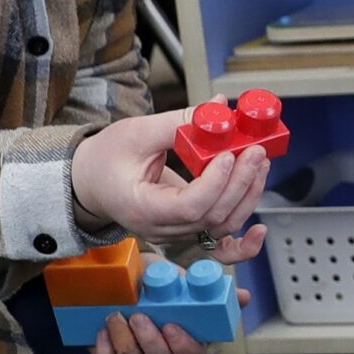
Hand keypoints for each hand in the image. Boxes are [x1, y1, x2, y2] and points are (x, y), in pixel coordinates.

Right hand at [69, 112, 273, 255]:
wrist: (93, 182)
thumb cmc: (107, 159)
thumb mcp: (135, 134)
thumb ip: (177, 122)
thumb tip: (218, 107)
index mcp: (143, 209)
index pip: (188, 207)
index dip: (214, 183)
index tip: (227, 155)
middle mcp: (163, 229)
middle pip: (211, 216)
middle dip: (240, 182)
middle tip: (255, 150)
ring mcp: (177, 234)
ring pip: (221, 225)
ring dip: (247, 195)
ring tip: (259, 162)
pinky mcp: (188, 230)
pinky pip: (218, 247)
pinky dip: (243, 245)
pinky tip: (260, 231)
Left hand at [87, 284, 252, 353]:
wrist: (121, 276)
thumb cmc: (155, 281)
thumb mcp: (182, 280)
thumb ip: (208, 290)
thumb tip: (243, 298)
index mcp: (186, 339)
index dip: (184, 347)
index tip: (172, 326)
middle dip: (150, 342)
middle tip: (140, 316)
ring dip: (125, 343)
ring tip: (116, 315)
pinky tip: (102, 330)